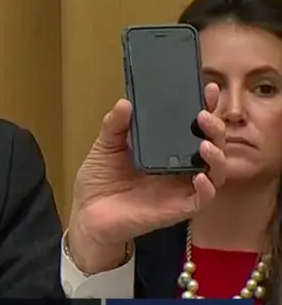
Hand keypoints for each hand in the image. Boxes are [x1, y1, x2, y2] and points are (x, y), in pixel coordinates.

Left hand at [66, 83, 227, 273]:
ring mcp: (180, 188)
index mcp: (165, 149)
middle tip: (204, 115)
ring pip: (215, 171)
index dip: (205, 108)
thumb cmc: (99, 181)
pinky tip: (200, 176)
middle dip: (214, 128)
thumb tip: (125, 103)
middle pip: (211, 145)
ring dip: (216, 156)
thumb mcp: (105, 147)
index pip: (193, 126)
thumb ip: (115, 126)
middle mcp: (178, 167)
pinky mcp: (177, 209)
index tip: (208, 89)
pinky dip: (206, 188)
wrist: (87, 215)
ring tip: (205, 143)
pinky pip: (202, 199)